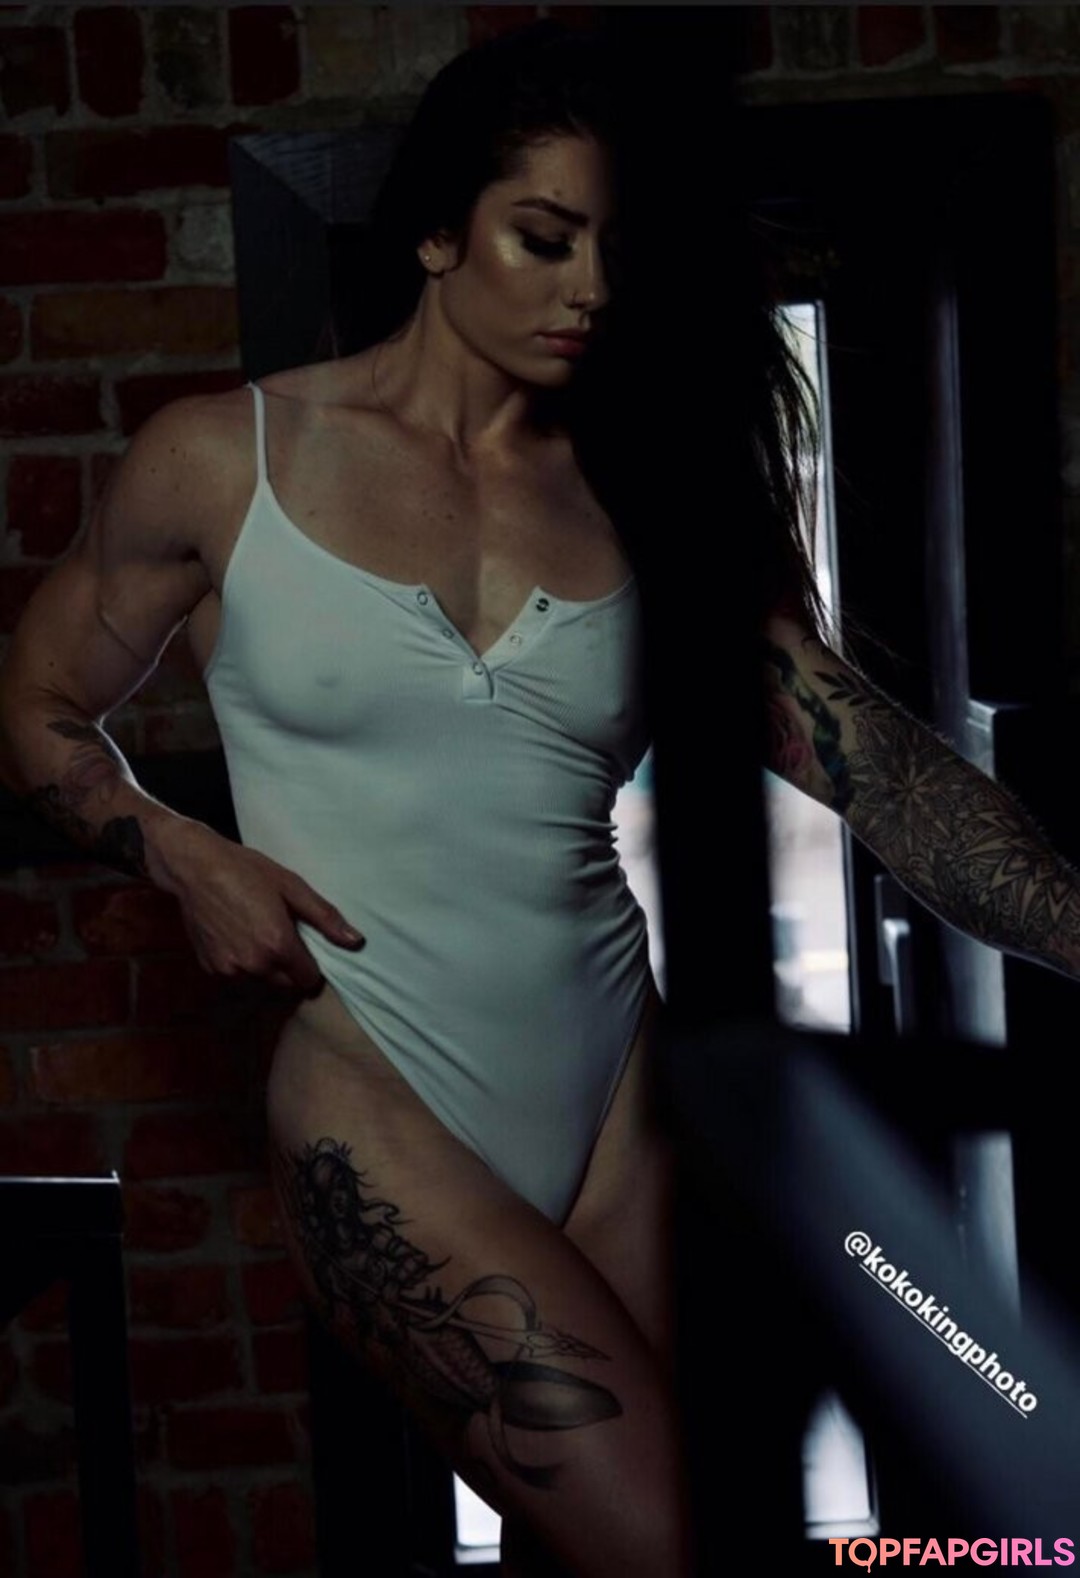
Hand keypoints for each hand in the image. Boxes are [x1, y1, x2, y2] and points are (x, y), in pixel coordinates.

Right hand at [154, 820, 363, 994]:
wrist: (195, 868)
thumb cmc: (246, 871)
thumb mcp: (291, 886)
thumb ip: (325, 918)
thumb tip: (355, 941)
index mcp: (278, 946)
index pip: (309, 980)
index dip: (311, 964)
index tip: (305, 946)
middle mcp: (254, 965)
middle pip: (286, 986)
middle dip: (290, 968)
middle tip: (282, 938)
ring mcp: (229, 970)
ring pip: (261, 984)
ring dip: (266, 970)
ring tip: (259, 936)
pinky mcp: (210, 969)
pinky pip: (237, 978)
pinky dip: (242, 966)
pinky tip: (238, 938)